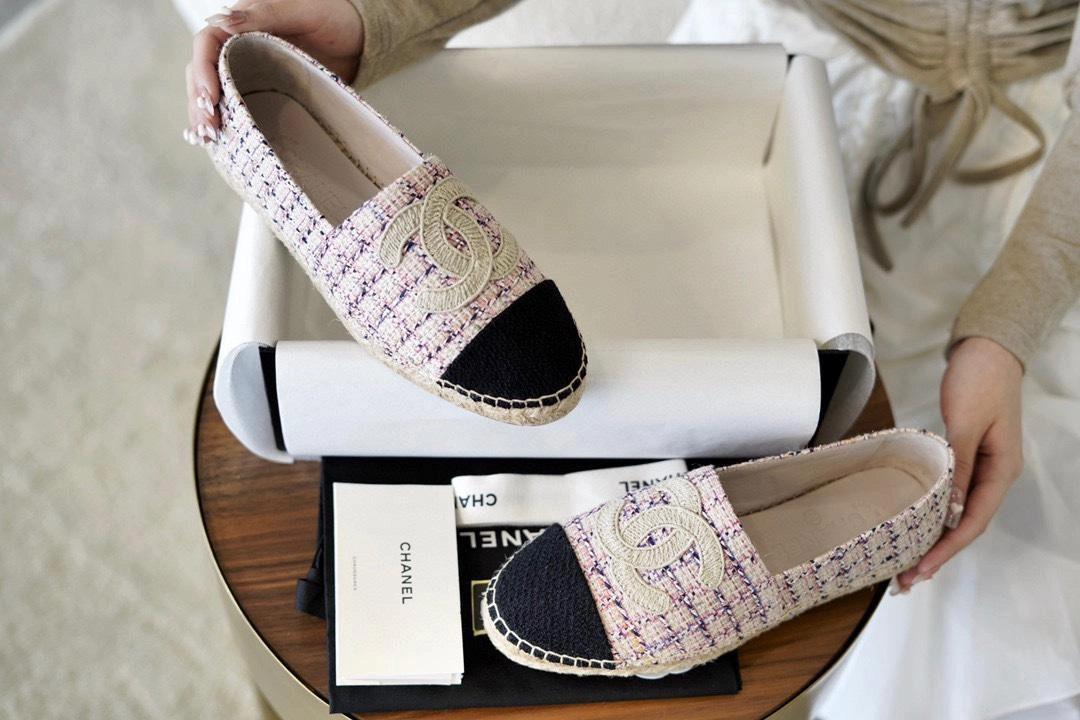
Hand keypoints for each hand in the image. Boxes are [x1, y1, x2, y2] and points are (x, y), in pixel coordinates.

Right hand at [184, 0, 363, 144]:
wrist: (359, 40)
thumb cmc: (334, 17)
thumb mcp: (304, 11)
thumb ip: (266, 14)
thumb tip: (223, 21)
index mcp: (243, 23)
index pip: (207, 44)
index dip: (203, 71)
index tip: (210, 99)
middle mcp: (239, 46)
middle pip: (204, 72)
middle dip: (199, 101)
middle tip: (208, 130)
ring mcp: (250, 70)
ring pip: (215, 91)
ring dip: (205, 116)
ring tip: (207, 140)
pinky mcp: (264, 91)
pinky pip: (236, 104)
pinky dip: (225, 122)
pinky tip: (217, 142)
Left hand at [893, 337, 1023, 592]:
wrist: (986, 350)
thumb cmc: (979, 381)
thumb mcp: (965, 422)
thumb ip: (958, 465)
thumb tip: (949, 508)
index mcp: (1001, 471)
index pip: (973, 522)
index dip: (947, 550)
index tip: (921, 570)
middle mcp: (993, 475)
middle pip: (964, 525)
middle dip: (937, 554)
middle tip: (904, 580)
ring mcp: (980, 467)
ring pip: (956, 514)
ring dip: (933, 539)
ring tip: (906, 563)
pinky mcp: (966, 457)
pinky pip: (949, 495)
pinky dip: (932, 513)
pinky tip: (914, 525)